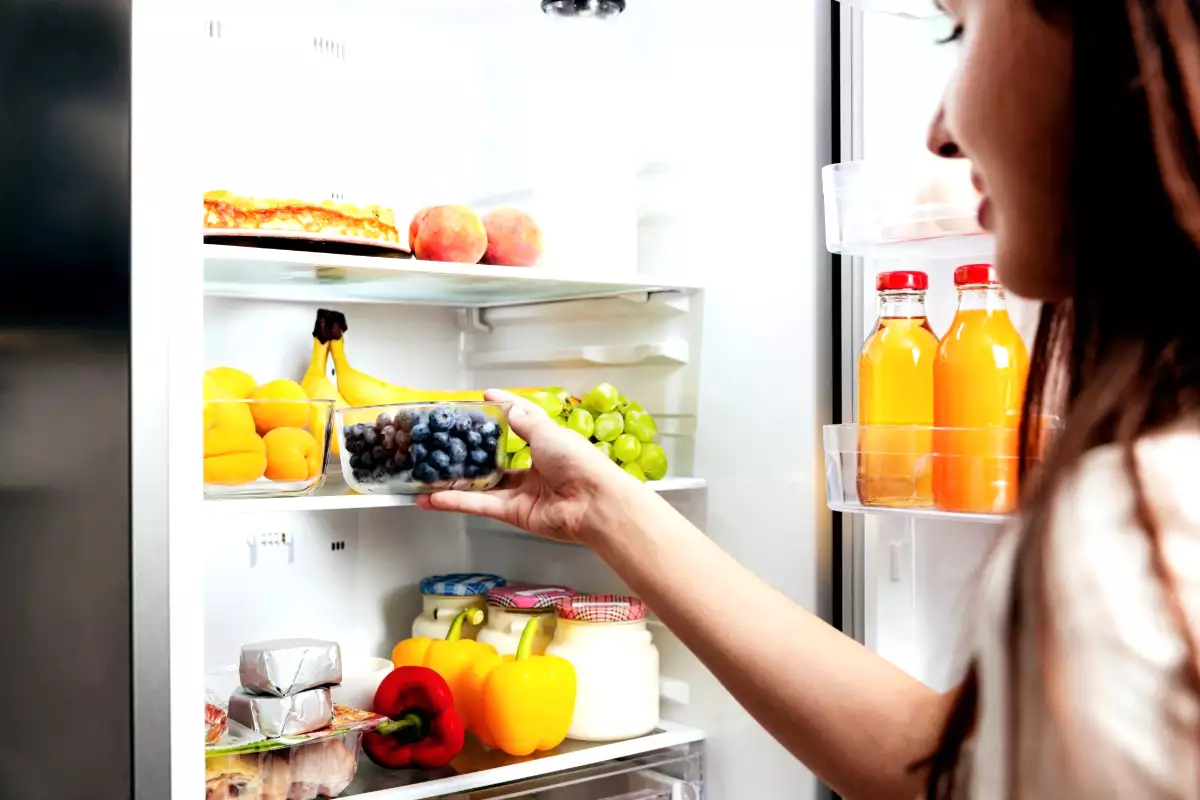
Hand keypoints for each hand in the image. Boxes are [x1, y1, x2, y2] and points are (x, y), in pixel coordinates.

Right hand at [416, 389, 636, 542]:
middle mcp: (535, 468)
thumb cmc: (579, 462)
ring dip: (455, 483)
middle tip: (445, 444)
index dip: (503, 411)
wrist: (593, 503)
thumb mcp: (549, 432)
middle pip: (497, 459)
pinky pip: (481, 504)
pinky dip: (456, 501)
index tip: (484, 399)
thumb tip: (509, 408)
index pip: (522, 423)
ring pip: (483, 485)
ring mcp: (523, 493)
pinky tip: (433, 498)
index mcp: (548, 444)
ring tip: (428, 477)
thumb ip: (526, 422)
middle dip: (472, 453)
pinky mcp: (514, 513)